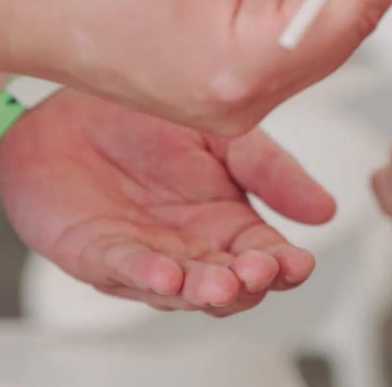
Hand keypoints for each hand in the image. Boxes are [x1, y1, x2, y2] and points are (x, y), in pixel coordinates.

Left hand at [0, 88, 335, 314]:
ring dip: (202, 292)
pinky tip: (166, 275)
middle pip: (229, 284)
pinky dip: (145, 276)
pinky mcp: (96, 251)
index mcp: (226, 221)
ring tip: (223, 285)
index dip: (284, 265)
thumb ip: (270, 170)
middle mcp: (189, 247)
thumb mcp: (224, 135)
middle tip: (261, 271)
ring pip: (180, 289)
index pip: (265, 255)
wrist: (66, 99)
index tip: (301, 263)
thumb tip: (326, 210)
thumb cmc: (142, 119)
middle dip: (247, 283)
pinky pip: (122, 268)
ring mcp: (144, 255)